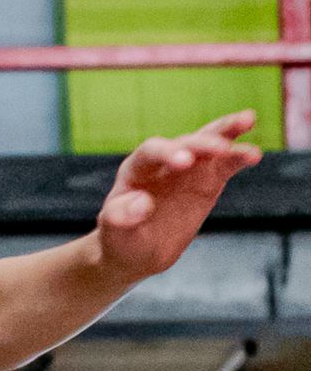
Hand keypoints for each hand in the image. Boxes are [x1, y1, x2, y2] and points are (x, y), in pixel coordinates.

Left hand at [97, 110, 261, 277]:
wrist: (138, 251)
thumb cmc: (122, 240)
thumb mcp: (116, 233)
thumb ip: (122, 217)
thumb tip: (142, 203)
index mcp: (136, 169)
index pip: (152, 151)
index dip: (168, 153)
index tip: (185, 161)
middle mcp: (162, 163)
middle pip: (184, 143)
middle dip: (202, 143)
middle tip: (222, 148)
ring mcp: (188, 169)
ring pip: (207, 143)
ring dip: (226, 131)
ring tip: (248, 119)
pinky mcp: (207, 181)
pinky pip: (225, 165)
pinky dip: (239, 157)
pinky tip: (254, 153)